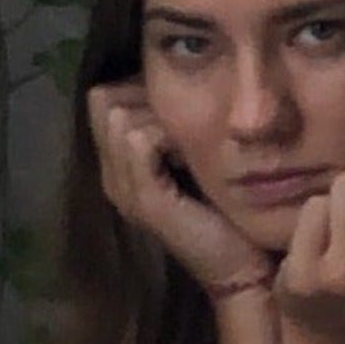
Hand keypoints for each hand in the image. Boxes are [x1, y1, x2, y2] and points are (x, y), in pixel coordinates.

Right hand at [85, 79, 272, 300]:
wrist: (241, 265)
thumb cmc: (224, 211)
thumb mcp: (193, 156)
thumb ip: (176, 125)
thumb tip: (174, 78)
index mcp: (119, 164)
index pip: (103, 96)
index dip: (140, 89)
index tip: (178, 109)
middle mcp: (111, 175)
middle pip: (104, 100)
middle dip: (147, 97)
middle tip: (185, 123)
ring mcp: (123, 189)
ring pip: (119, 115)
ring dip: (161, 116)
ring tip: (190, 141)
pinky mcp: (144, 201)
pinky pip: (139, 140)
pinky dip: (168, 134)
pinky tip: (192, 153)